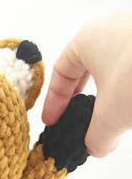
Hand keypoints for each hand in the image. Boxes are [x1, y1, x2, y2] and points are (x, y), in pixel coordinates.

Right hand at [42, 12, 131, 156]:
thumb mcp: (109, 118)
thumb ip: (95, 139)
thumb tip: (97, 149)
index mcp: (88, 38)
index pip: (61, 71)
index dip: (54, 102)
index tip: (53, 124)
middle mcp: (113, 30)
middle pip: (87, 70)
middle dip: (81, 101)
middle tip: (78, 124)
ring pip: (114, 72)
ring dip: (107, 100)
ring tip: (109, 125)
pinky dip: (128, 94)